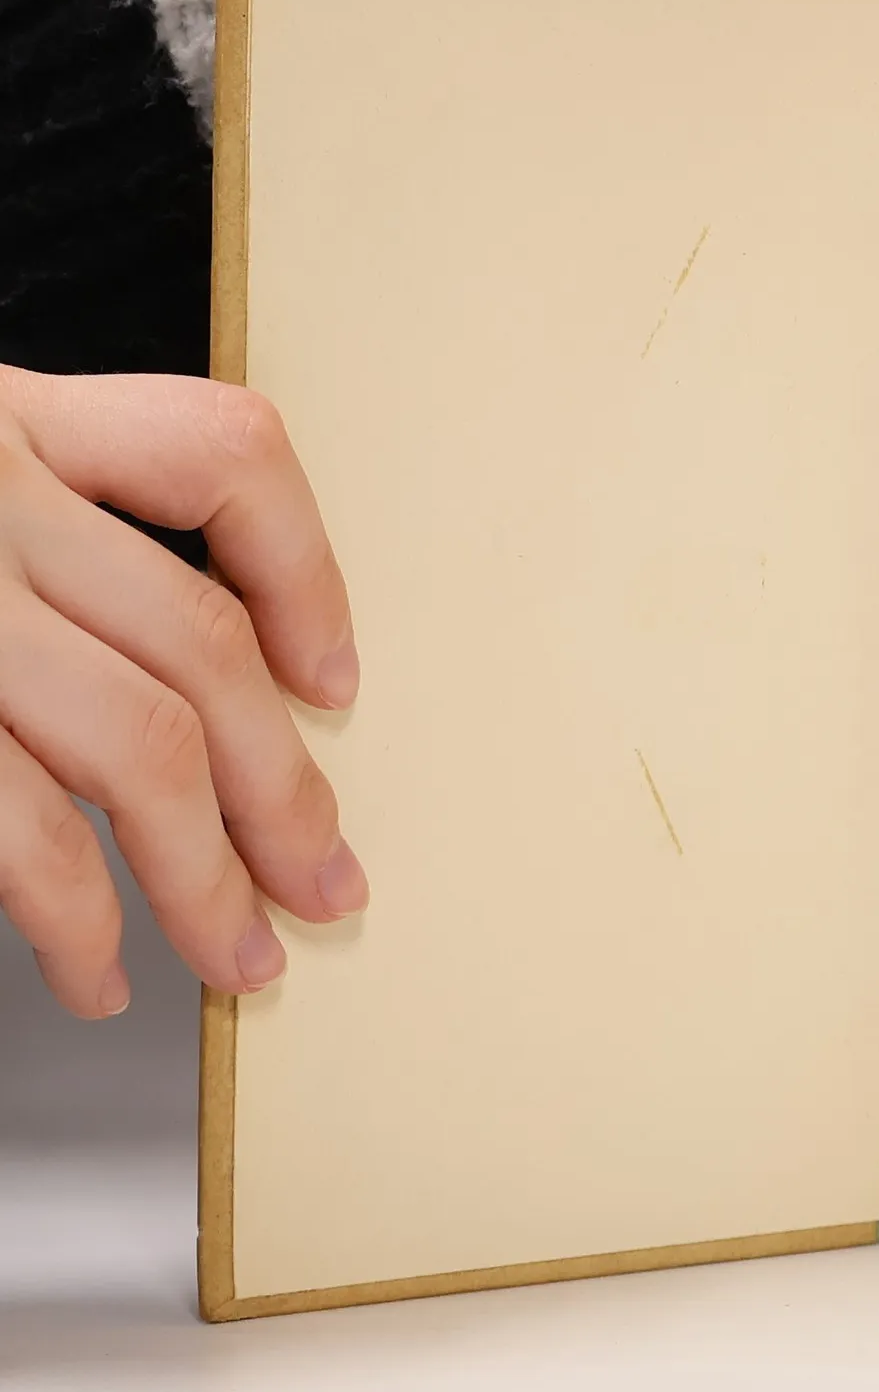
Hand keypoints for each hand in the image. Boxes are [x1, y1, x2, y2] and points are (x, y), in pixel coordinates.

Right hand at [0, 368, 364, 1017]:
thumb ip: (31, 523)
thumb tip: (215, 679)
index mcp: (4, 418)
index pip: (227, 455)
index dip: (307, 574)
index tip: (332, 679)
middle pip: (204, 643)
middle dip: (286, 788)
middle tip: (328, 882)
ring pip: (142, 740)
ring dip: (210, 875)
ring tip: (244, 959)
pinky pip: (19, 819)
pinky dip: (76, 915)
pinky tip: (95, 973)